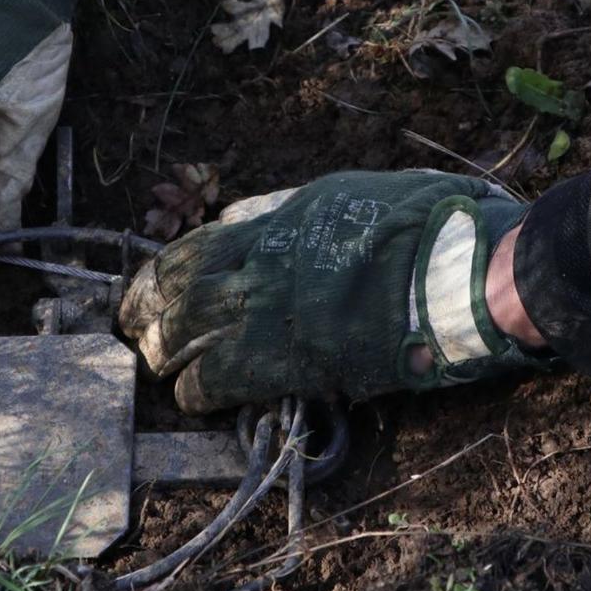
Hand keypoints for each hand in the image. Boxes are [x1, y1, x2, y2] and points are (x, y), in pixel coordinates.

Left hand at [119, 170, 547, 412]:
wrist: (455, 269)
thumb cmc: (416, 225)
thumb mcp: (342, 193)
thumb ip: (286, 209)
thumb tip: (242, 216)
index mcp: (271, 226)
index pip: (190, 249)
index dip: (158, 275)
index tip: (146, 290)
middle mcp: (256, 266)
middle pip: (175, 293)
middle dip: (146, 315)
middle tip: (135, 333)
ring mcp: (266, 312)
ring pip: (183, 334)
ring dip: (163, 354)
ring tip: (157, 368)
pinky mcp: (285, 360)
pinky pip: (215, 378)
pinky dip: (196, 389)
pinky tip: (191, 396)